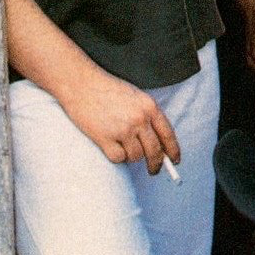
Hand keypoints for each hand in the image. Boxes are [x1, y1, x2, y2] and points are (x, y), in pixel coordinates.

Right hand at [60, 64, 179, 172]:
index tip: (174, 161)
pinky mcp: (105, 138)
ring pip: (136, 156)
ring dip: (131, 155)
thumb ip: (148, 117)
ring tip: (120, 142)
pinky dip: (116, 156)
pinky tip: (110, 144)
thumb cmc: (107, 90)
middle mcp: (139, 119)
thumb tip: (159, 145)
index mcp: (149, 106)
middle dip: (156, 164)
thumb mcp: (135, 97)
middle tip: (153, 171)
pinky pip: (118, 158)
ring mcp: (123, 129)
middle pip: (155, 151)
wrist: (80, 83)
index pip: (168, 135)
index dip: (173, 151)